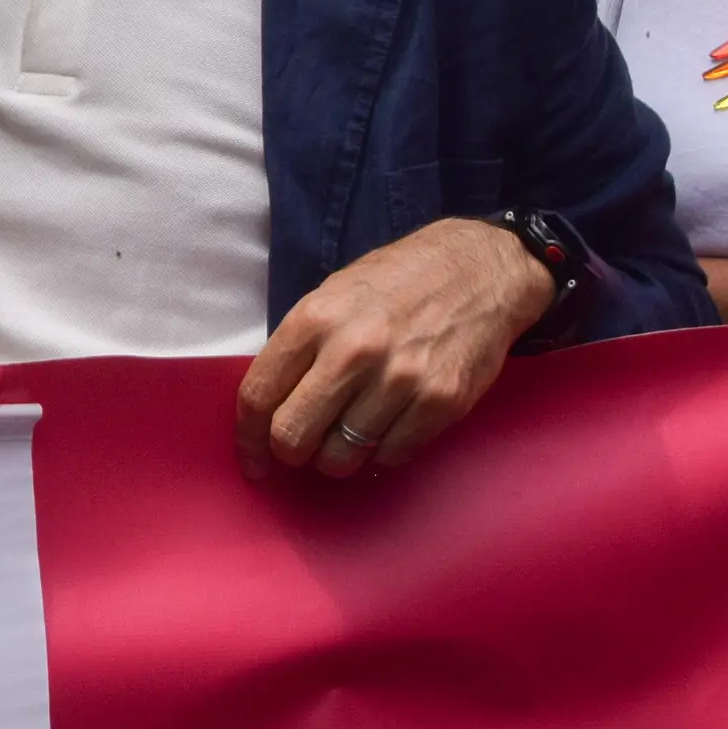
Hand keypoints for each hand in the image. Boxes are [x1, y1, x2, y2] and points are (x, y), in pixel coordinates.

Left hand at [236, 217, 556, 480]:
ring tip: (346, 438)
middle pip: (293, 435)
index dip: (247, 438)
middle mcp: (353, 351)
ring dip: (337, 458)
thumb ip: (301, 348)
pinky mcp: (441, 402)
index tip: (252, 458)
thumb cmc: (398, 282)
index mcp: (315, 319)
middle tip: (302, 448)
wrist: (480, 269)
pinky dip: (381, 454)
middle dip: (290, 452)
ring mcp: (400, 379)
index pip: (259, 395)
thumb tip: (271, 405)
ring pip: (341, 456)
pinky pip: (391, 455)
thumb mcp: (332, 296)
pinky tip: (384, 431)